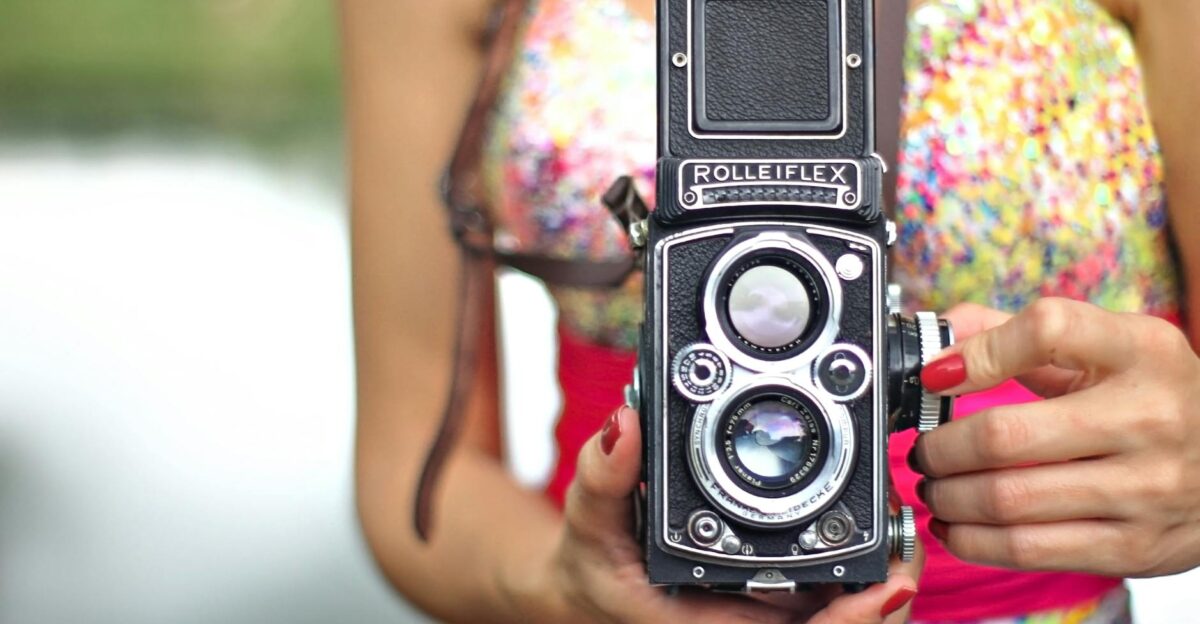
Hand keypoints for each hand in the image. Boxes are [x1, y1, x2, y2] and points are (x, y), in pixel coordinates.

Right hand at [511, 406, 923, 622]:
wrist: (592, 587)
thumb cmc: (592, 570)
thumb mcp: (590, 521)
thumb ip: (605, 477)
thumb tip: (626, 425)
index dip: (850, 620)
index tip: (887, 586)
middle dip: (881, 597)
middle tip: (906, 548)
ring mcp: (763, 616)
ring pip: (837, 614)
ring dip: (873, 581)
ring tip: (894, 532)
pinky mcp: (770, 600)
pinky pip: (824, 596)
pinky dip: (852, 571)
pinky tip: (869, 533)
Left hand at [911, 298, 1199, 576]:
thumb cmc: (1158, 398)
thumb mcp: (1111, 346)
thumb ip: (1021, 334)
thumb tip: (939, 344)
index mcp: (1141, 351)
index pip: (1047, 329)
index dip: (975, 353)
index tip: (934, 376)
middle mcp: (1150, 418)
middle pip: (1003, 435)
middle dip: (939, 448)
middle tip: (923, 450)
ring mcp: (1146, 489)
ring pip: (1006, 499)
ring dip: (946, 496)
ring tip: (934, 486)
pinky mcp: (1135, 547)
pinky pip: (1027, 549)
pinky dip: (971, 540)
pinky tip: (954, 525)